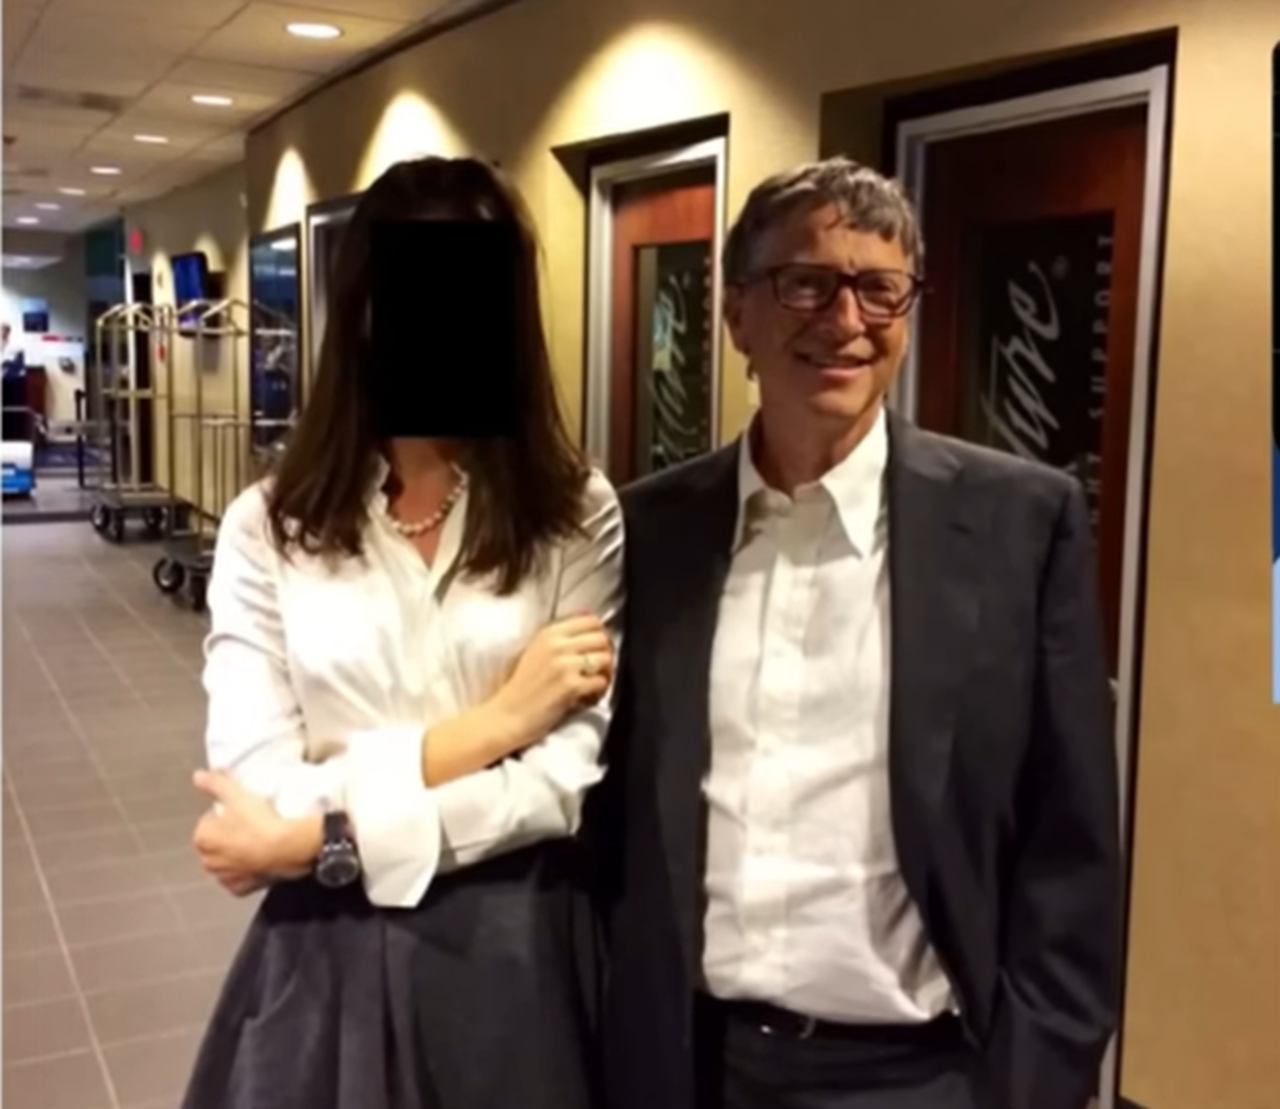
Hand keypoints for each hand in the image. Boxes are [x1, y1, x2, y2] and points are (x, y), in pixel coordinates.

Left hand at [191, 771, 314, 894]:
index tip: (242, 810)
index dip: (226, 814)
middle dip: (229, 836)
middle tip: (251, 824)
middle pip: (217, 843)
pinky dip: (248, 871)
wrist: (286, 848)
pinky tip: (261, 859)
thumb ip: (215, 783)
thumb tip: (198, 776)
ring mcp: (225, 877)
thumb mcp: (236, 794)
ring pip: (228, 862)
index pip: (209, 821)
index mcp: (202, 837)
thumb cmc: (259, 822)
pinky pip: (242, 878)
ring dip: (237, 854)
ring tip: (259, 840)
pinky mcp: (242, 888)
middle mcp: (208, 861)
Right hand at [488, 613, 614, 746]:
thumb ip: (559, 640)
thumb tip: (589, 632)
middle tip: (600, 669)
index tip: (599, 647)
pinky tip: (587, 697)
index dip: (600, 633)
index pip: (590, 620)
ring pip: (606, 658)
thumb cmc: (519, 689)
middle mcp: (557, 645)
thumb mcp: (535, 652)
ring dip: (605, 673)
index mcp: (548, 633)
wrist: (506, 716)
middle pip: (602, 638)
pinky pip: (601, 682)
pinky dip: (599, 691)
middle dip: (606, 653)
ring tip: (594, 685)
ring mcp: (564, 665)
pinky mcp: (571, 686)